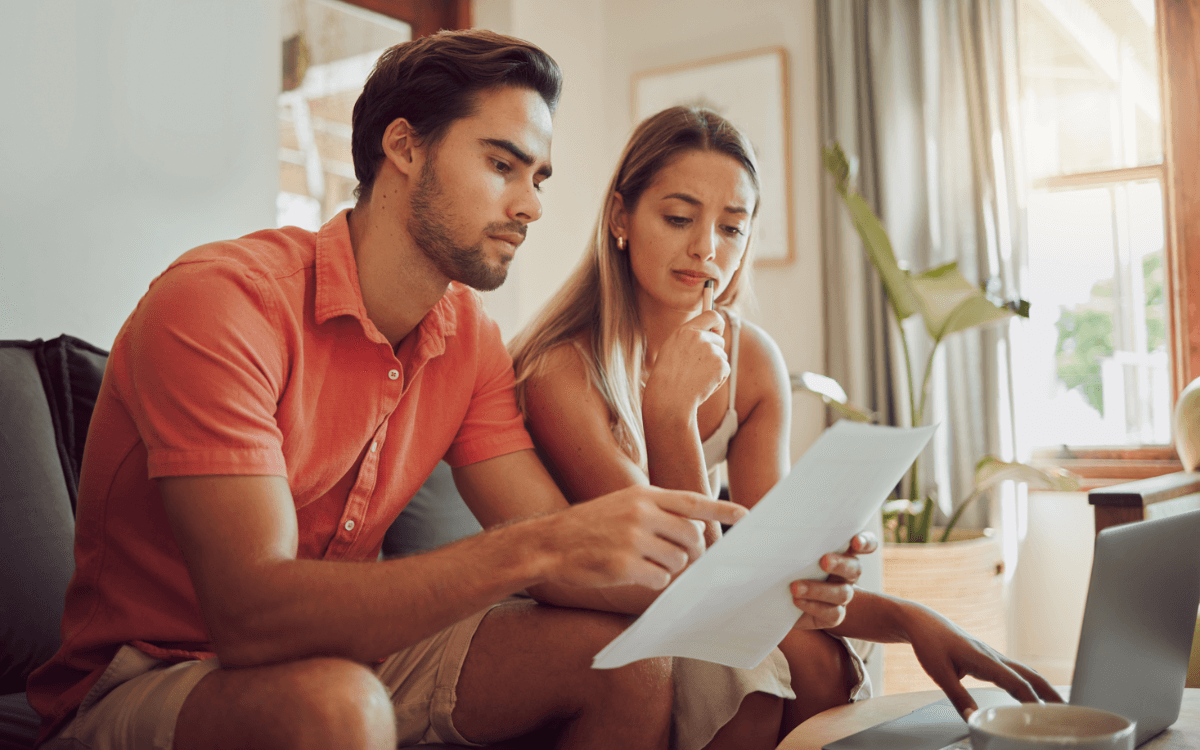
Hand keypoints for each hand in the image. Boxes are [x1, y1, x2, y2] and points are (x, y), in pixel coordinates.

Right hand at [541, 484, 746, 590]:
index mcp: (643, 495)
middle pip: (691, 537)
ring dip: (669, 567)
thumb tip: (695, 530)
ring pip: (678, 561)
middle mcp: (641, 514)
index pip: (692, 501)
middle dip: (691, 551)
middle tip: (680, 555)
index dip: (721, 510)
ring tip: (646, 562)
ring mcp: (633, 540)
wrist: (551, 543)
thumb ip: (658, 510)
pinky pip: (659, 580)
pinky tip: (634, 574)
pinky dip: (653, 581)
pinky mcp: (624, 567)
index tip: (745, 515)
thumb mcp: (623, 503)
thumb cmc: (590, 525)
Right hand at [644, 309, 728, 417]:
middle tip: (698, 368)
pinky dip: (718, 378)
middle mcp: (699, 337)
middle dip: (714, 352)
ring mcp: (711, 350)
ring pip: (721, 356)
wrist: (670, 398)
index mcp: (684, 331)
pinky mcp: (720, 364)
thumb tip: (708, 333)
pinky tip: (703, 384)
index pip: (711, 315)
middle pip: (719, 339)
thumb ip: (689, 338)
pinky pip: (725, 369)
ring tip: (696, 378)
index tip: (718, 330)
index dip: (718, 323)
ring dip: (714, 367)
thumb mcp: (672, 350)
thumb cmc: (668, 378)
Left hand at [790, 532, 876, 628]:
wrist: (782, 598)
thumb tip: (782, 533)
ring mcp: (842, 595)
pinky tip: (797, 601)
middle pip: (855, 568)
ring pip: (843, 593)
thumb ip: (798, 543)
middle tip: (824, 561)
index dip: (866, 542)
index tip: (856, 542)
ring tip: (795, 587)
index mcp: (842, 553)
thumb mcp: (793, 552)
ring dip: (818, 590)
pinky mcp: (834, 615)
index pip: (865, 544)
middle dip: (841, 564)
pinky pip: (833, 613)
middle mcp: (846, 574)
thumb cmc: (789, 566)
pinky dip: (814, 606)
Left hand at [902, 601, 1063, 718]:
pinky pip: (1016, 672)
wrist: (923, 622)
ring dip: (1043, 689)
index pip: (1016, 682)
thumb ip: (957, 697)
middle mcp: (994, 657)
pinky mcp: (990, 659)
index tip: (1046, 716)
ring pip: (1026, 673)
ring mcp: (994, 657)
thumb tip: (973, 718)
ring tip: (1059, 708)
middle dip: (1050, 694)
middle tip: (1069, 712)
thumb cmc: (930, 643)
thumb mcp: (939, 672)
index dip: (1032, 700)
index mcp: (984, 659)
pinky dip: (1029, 684)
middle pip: (1030, 676)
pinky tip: (1032, 696)